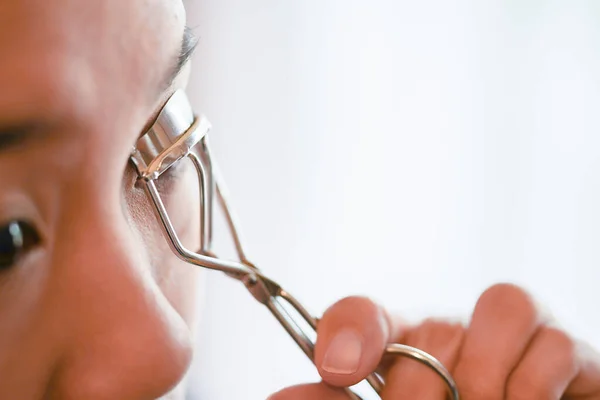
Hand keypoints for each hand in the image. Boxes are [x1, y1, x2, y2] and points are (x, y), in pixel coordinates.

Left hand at [268, 284, 599, 398]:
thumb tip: (281, 396)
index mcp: (406, 348)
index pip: (365, 314)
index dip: (349, 331)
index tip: (335, 367)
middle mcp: (455, 330)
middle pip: (431, 325)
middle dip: (422, 385)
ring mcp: (513, 332)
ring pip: (501, 305)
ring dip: (485, 376)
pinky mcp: (567, 347)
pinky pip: (553, 342)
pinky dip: (531, 385)